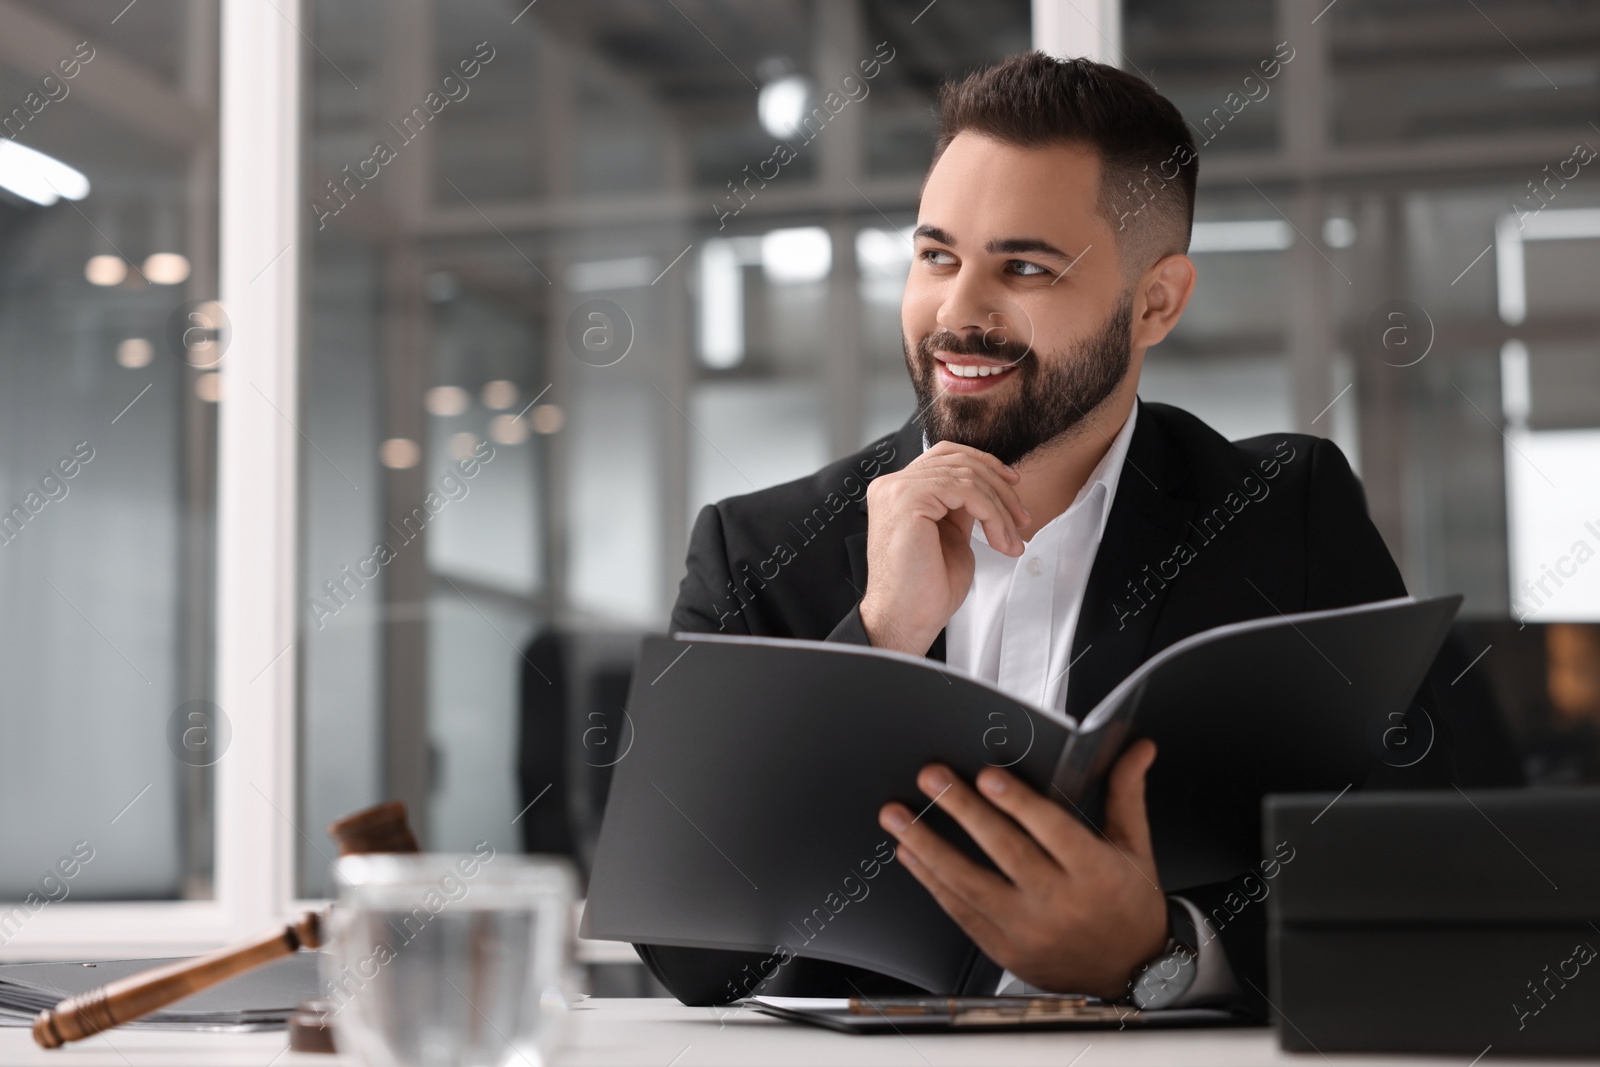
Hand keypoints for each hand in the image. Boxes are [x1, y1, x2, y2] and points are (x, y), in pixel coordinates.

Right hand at [858, 442, 1029, 654]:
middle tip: (1021, 519)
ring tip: (1011, 539)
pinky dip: (991, 514)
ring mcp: (898, 489)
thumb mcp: (951, 535)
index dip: (985, 465)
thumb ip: (961, 507)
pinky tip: (999, 540)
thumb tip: (989, 490)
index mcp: (899, 491)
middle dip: (999, 488)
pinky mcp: (908, 499)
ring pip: (967, 475)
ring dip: (1000, 508)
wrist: (906, 620)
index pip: (946, 455)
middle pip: (959, 460)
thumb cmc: (924, 589)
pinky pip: (966, 490)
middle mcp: (893, 485)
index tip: (1012, 488)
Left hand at [877, 740, 1167, 998]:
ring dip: (929, 846)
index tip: (988, 777)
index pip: (1054, 832)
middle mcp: (1061, 903)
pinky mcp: (1005, 951)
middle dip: (962, 811)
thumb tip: (1137, 748)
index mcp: (1096, 873)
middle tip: (931, 778)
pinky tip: (911, 855)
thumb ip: (1125, 793)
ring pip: (971, 884)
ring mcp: (1029, 931)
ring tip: (898, 816)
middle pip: (1005, 851)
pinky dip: (932, 882)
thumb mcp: (1134, 847)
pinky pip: (961, 913)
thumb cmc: (1130, 905)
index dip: (1020, 804)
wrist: (1133, 974)